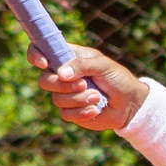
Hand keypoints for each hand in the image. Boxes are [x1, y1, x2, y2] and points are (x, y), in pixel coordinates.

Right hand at [29, 43, 147, 130]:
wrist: (129, 104)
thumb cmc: (117, 79)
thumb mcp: (104, 66)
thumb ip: (83, 65)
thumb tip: (61, 73)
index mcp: (68, 57)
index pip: (41, 51)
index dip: (36, 55)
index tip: (44, 63)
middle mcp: (63, 75)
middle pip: (45, 80)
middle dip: (63, 85)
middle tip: (85, 84)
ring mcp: (65, 94)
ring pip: (56, 99)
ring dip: (79, 99)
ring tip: (97, 96)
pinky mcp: (70, 111)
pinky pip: (65, 114)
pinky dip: (82, 112)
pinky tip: (96, 109)